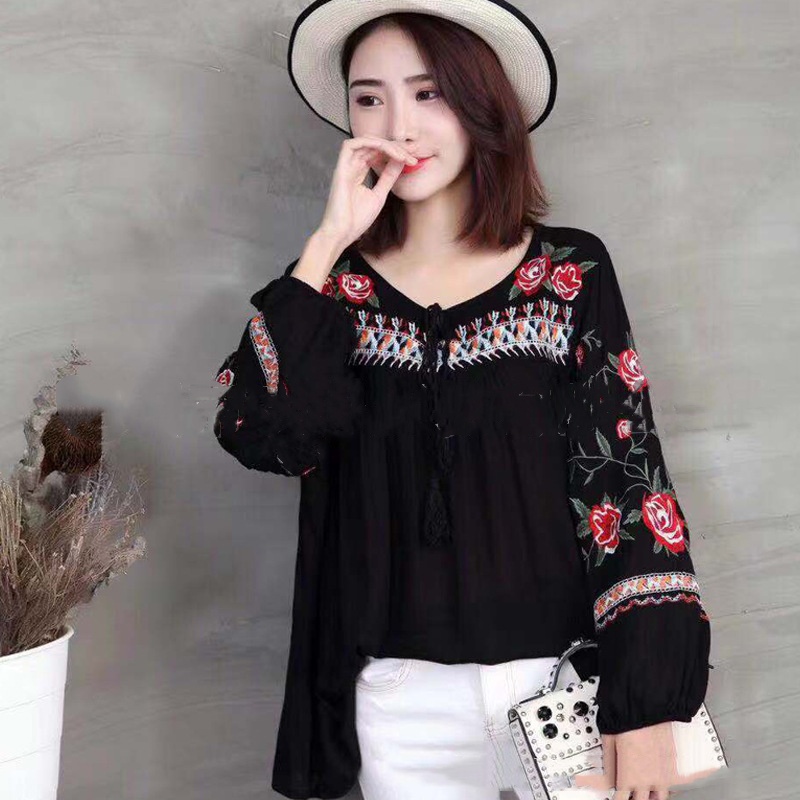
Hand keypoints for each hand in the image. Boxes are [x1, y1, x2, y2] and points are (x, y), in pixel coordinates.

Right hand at [318, 135, 418, 248]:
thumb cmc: (356, 220)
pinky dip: (369, 143)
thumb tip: (400, 161)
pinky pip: (351, 145)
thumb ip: (388, 177)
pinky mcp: (340, 169)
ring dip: (385, 145)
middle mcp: (351, 167)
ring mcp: (345, 167)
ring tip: (401, 155)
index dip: (395, 153)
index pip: (377, 154)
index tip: (412, 160)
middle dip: (394, 147)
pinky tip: (386, 150)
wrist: (342, 233)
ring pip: (365, 142)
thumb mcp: (379, 195)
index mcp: (358, 173)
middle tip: (411, 154)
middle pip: (373, 146)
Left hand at [572, 722, 719, 798]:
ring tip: (644, 793)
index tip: (615, 796)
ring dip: (650, 797)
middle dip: (634, 799)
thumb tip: (607, 775)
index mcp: (629, 777)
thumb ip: (608, 763)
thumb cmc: (628, 718)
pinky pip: (669, 784)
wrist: (649, 704)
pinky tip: (657, 783)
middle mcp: (648, 780)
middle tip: (628, 793)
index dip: (617, 799)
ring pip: (659, 798)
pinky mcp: (672, 764)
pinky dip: (662, 786)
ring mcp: (663, 773)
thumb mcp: (608, 740)